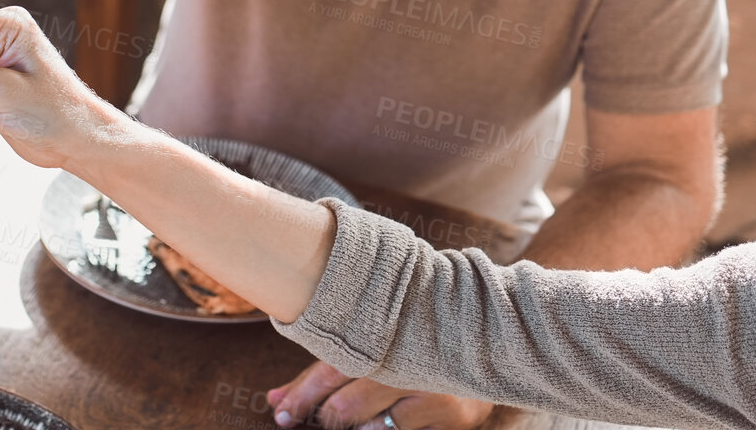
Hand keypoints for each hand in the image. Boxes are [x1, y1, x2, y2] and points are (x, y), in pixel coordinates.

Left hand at [268, 363, 494, 429]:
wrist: (483, 343)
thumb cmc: (408, 349)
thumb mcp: (366, 353)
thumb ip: (320, 376)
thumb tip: (272, 400)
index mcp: (384, 336)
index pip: (330, 369)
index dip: (302, 395)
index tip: (281, 412)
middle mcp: (408, 364)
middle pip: (347, 404)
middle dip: (323, 416)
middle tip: (306, 420)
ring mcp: (433, 394)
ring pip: (370, 428)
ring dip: (352, 429)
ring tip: (345, 420)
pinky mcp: (452, 419)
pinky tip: (374, 426)